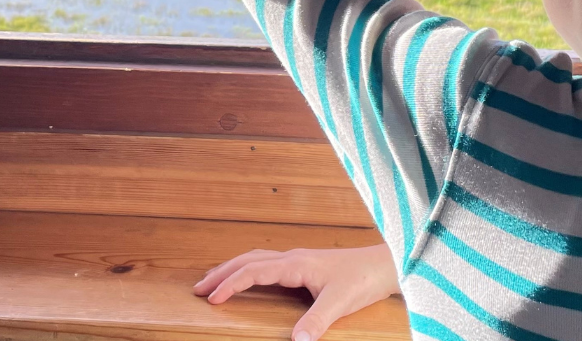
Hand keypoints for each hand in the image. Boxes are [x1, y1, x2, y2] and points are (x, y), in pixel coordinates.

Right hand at [194, 244, 399, 340]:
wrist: (383, 264)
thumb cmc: (363, 278)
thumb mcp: (339, 303)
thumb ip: (316, 323)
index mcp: (296, 263)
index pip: (253, 270)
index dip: (230, 284)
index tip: (211, 298)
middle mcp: (293, 258)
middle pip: (247, 260)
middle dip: (221, 273)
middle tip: (198, 289)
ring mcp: (298, 260)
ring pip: (256, 259)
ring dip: (232, 268)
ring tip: (213, 281)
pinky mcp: (304, 265)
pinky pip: (267, 264)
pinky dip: (248, 269)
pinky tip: (247, 279)